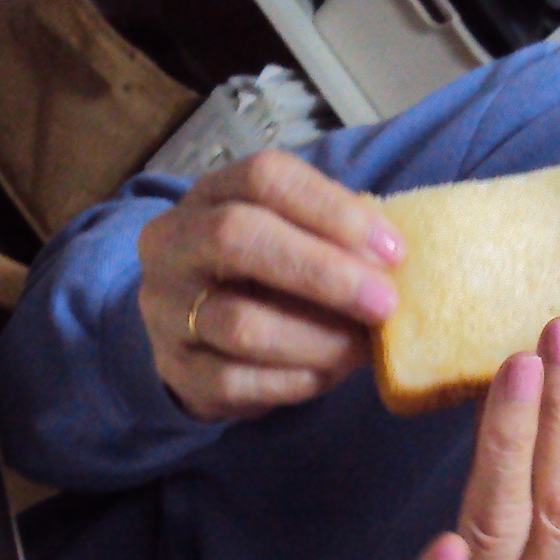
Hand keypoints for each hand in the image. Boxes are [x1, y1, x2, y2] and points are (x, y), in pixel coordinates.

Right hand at [136, 150, 403, 420]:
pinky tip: (329, 374)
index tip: (393, 250)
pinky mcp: (175, 370)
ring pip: (241, 323)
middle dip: (323, 272)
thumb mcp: (288, 234)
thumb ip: (332, 234)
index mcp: (211, 194)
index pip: (266, 178)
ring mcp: (166, 309)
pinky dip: (295, 379)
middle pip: (237, 237)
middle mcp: (173, 244)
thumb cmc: (259, 273)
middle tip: (384, 302)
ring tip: (363, 347)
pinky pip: (237, 381)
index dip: (333, 209)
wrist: (188, 330)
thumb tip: (392, 259)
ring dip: (318, 338)